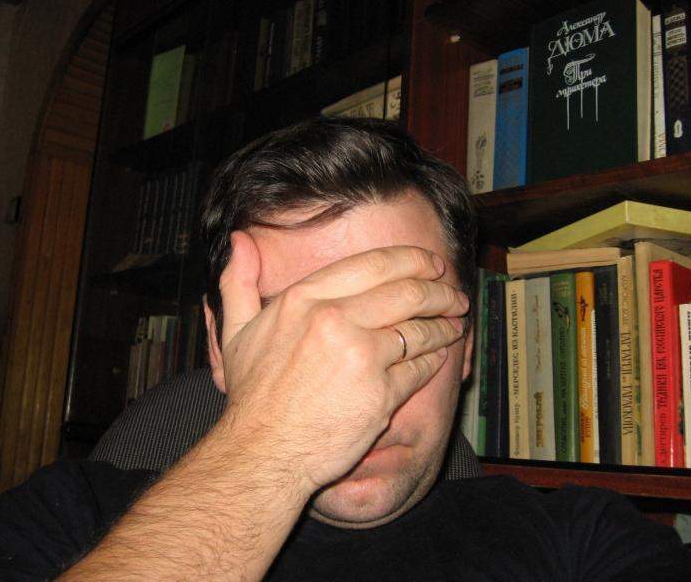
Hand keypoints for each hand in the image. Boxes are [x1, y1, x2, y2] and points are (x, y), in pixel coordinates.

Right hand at [218, 231, 468, 495]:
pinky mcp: (381, 393)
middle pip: (408, 291)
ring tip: (455, 326)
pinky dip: (435, 361)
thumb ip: (238, 280)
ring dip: (445, 326)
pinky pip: (420, 369)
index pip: (374, 264)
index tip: (432, 265)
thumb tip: (239, 239)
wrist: (264, 452)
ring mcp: (360, 356)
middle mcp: (335, 319)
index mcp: (305, 298)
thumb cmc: (254, 395)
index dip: (413, 260)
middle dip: (440, 291)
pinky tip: (439, 357)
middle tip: (455, 296)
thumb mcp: (236, 331)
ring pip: (420, 329)